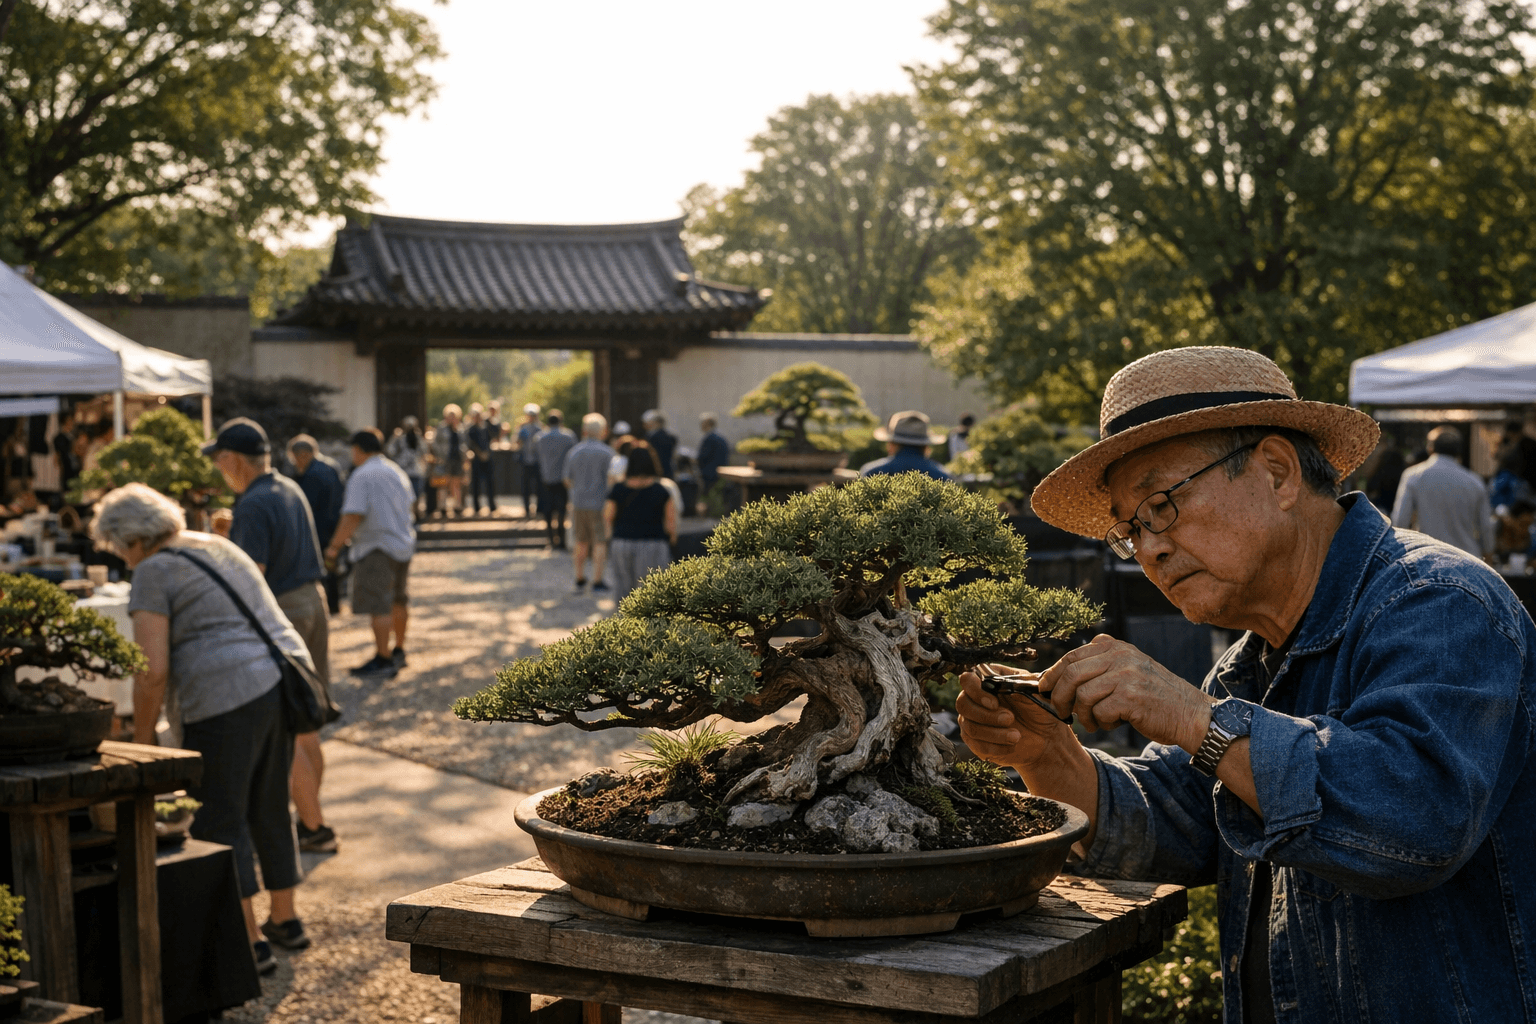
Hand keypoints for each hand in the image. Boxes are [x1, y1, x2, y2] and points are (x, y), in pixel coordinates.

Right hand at [956, 664, 1074, 770]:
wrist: (1045, 737)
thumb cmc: (1038, 709)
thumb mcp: (1036, 694)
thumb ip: (1023, 686)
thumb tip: (1010, 688)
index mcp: (987, 682)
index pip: (968, 680)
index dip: (976, 691)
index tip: (994, 703)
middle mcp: (974, 700)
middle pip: (963, 704)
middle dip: (986, 715)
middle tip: (1010, 719)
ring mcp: (973, 721)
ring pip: (970, 727)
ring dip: (995, 733)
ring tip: (1016, 736)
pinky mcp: (976, 742)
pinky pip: (978, 746)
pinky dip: (997, 747)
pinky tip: (1012, 746)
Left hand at [1037, 634, 1212, 749]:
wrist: (1191, 715)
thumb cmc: (1155, 697)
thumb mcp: (1130, 669)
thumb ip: (1102, 665)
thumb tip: (1059, 674)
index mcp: (1117, 648)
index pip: (1072, 656)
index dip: (1052, 674)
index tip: (1043, 688)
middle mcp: (1121, 656)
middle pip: (1071, 674)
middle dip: (1059, 696)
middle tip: (1061, 712)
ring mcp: (1126, 675)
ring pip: (1082, 695)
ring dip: (1082, 715)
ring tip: (1093, 723)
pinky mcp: (1131, 697)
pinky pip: (1099, 712)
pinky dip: (1101, 722)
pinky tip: (1111, 724)